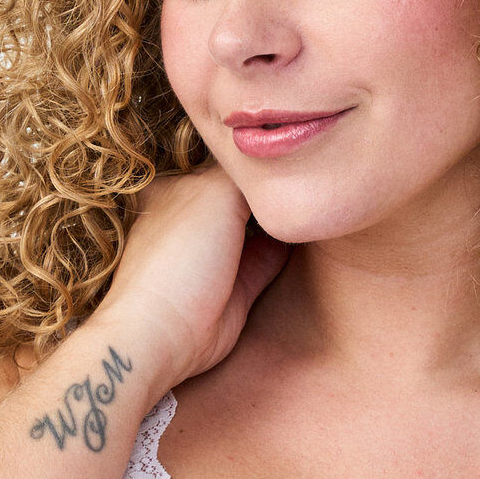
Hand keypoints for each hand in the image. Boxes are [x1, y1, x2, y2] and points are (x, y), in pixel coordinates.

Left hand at [98, 164, 291, 389]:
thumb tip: (273, 169)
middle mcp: (194, 218)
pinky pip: (271, 258)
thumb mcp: (214, 190)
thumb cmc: (180, 252)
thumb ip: (245, 174)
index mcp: (175, 189)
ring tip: (310, 198)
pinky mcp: (239, 286)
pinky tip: (310, 230)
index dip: (246, 158)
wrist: (169, 328)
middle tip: (298, 174)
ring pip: (258, 226)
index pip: (218, 163)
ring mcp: (218, 253)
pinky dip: (290, 247)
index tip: (279, 150)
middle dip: (265, 187)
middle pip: (240, 194)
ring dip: (280, 217)